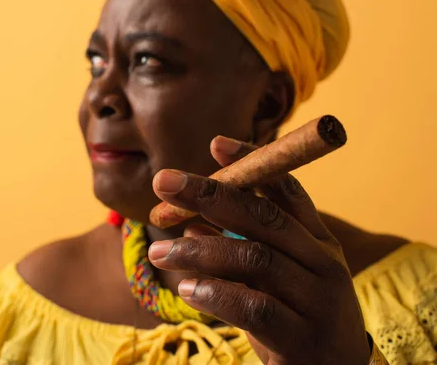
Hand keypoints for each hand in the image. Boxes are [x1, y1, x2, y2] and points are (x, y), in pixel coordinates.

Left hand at [148, 136, 370, 364]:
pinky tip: (187, 288)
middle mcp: (323, 263)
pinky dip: (217, 293)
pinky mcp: (301, 338)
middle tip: (164, 182)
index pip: (287, 190)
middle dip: (211, 195)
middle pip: (264, 216)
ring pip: (255, 258)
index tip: (215, 144)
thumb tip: (189, 224)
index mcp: (318, 241)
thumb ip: (240, 246)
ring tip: (160, 252)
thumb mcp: (274, 277)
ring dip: (199, 250)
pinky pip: (254, 306)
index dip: (254, 163)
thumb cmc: (296, 316)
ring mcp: (317, 300)